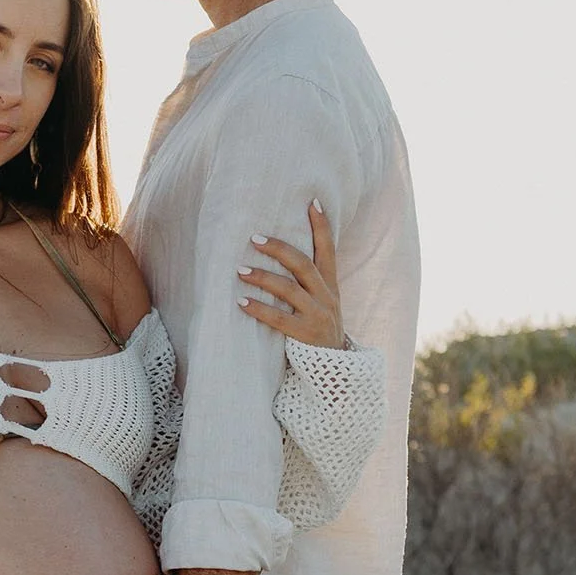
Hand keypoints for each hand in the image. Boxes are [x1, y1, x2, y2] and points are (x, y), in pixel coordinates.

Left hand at [237, 198, 345, 348]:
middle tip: (255, 238)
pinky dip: (260, 309)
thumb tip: (283, 255)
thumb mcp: (322, 304)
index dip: (322, 226)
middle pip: (304, 265)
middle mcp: (326, 298)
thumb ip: (308, 283)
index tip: (312, 202)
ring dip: (263, 277)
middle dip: (280, 249)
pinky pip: (280, 319)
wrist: (336, 372)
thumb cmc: (319, 332)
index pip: (328, 250)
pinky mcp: (305, 336)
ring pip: (290, 289)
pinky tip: (242, 302)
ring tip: (240, 270)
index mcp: (330, 287)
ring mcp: (317, 317)